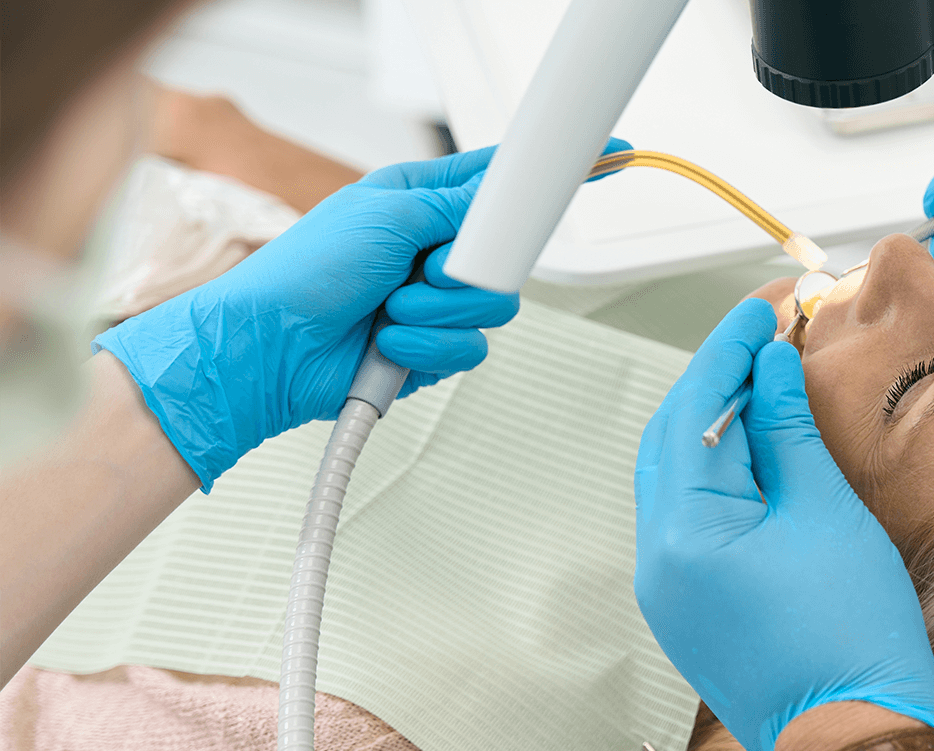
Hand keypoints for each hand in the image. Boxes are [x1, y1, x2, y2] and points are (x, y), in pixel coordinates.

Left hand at [94, 140, 629, 488]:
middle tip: (429, 268)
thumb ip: (458, 208)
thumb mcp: (387, 214)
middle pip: (508, 255)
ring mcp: (434, 301)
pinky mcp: (432, 347)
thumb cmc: (302, 273)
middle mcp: (432, 249)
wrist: (268, 349)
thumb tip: (504, 203)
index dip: (551, 175)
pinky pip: (471, 348)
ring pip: (494, 308)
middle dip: (468, 270)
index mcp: (421, 200)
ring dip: (440, 313)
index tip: (606, 159)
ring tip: (391, 309)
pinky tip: (390, 342)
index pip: (503, 181)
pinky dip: (429, 348)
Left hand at [632, 300, 933, 750]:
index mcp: (683, 532)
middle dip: (715, 381)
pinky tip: (759, 451)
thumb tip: (769, 369)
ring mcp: (666, 591)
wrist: (859, 737)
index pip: (694, 408)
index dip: (729, 349)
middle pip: (670, 438)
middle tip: (764, 338)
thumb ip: (787, 431)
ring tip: (767, 385)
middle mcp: (656, 561)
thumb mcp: (826, 512)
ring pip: (676, 476)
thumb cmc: (854, 637)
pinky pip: (689, 518)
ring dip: (715, 424)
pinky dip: (718, 473)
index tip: (761, 309)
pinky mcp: (688, 609)